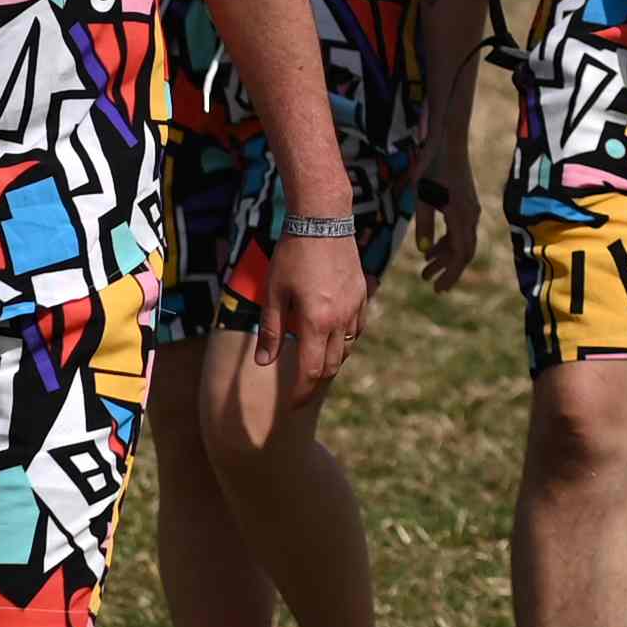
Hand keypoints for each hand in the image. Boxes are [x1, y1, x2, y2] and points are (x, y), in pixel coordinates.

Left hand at [263, 226, 373, 404]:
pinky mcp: (362, 295)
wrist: (323, 220)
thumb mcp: (273, 292)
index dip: (301, 393)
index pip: (310, 371)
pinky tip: (331, 335)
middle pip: (331, 365)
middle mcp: (340, 320)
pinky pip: (356, 329)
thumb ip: (269, 330)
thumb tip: (264, 362)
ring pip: (347, 348)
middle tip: (301, 392)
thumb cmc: (292, 254)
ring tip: (314, 364)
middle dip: (315, 383)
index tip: (292, 406)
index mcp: (315, 322)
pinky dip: (344, 340)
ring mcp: (355, 307)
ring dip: (331, 361)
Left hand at [415, 150, 479, 292]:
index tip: (438, 289)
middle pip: (463, 252)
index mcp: (461, 216)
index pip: (460, 255)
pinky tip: (432, 248)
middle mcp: (471, 216)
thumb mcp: (421, 196)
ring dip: (445, 256)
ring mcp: (471, 209)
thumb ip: (424, 224)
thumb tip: (424, 252)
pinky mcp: (466, 202)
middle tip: (431, 284)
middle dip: (448, 270)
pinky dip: (448, 242)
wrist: (448, 140)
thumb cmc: (431, 166)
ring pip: (461, 241)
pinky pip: (460, 230)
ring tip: (426, 269)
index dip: (450, 274)